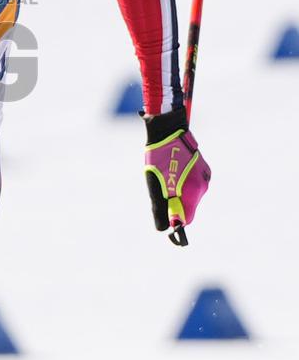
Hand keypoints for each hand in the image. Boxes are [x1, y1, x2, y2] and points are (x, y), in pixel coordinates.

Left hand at [143, 106, 210, 244]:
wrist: (169, 129)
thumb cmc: (158, 156)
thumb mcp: (154, 184)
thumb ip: (159, 208)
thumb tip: (162, 229)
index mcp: (190, 191)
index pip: (187, 219)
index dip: (176, 223)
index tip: (168, 226)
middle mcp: (202, 187)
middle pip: (188, 208)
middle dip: (175, 205)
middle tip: (161, 190)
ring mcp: (205, 177)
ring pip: (191, 196)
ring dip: (179, 193)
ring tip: (167, 175)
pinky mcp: (204, 170)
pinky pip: (194, 185)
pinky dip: (184, 184)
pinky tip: (176, 170)